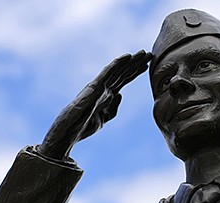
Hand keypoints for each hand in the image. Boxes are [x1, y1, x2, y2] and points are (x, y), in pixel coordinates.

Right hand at [37, 50, 151, 160]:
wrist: (70, 132)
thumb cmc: (84, 126)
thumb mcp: (104, 118)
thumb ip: (113, 108)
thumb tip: (120, 94)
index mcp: (107, 95)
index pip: (124, 80)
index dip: (135, 72)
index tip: (147, 65)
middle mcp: (103, 88)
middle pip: (123, 73)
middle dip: (136, 64)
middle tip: (149, 54)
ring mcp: (99, 86)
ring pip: (117, 70)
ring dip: (131, 61)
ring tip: (143, 53)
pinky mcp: (94, 87)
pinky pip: (107, 72)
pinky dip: (118, 63)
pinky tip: (128, 56)